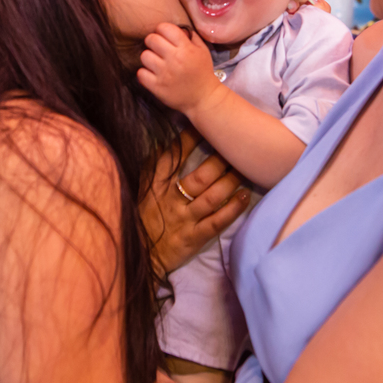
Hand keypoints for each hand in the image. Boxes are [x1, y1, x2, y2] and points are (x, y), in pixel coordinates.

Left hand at [138, 23, 221, 114]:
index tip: (164, 37)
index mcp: (186, 48)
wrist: (203, 98)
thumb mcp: (202, 50)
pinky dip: (145, 73)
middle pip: (151, 39)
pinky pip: (141, 73)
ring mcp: (165, 74)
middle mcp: (175, 59)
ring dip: (149, 58)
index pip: (165, 28)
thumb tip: (176, 27)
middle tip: (157, 48)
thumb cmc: (202, 73)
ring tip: (155, 62)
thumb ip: (190, 36)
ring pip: (144, 56)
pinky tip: (152, 74)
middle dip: (153, 42)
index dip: (162, 30)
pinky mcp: (157, 87)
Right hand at [141, 129, 250, 275]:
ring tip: (244, 169)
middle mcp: (170, 201)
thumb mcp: (141, 191)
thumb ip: (154, 169)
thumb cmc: (141, 219)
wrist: (138, 257)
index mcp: (155, 187)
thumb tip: (167, 141)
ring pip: (212, 197)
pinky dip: (233, 208)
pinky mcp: (194, 238)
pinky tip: (245, 196)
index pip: (172, 158)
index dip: (188, 139)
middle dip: (219, 160)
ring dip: (231, 181)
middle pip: (200, 177)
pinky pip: (218, 221)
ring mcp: (183, 220)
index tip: (204, 125)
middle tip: (234, 147)